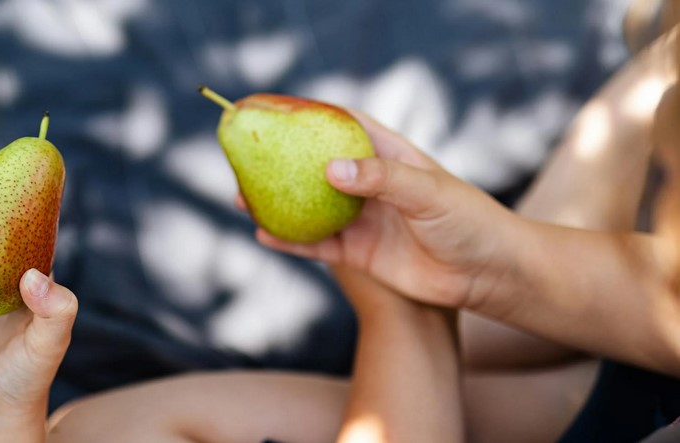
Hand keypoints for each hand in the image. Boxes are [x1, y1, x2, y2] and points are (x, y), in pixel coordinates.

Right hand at [248, 111, 520, 308]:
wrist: (487, 275)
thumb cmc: (469, 220)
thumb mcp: (428, 191)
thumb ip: (381, 179)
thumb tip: (330, 169)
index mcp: (389, 155)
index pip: (343, 124)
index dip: (309, 113)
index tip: (272, 109)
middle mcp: (370, 184)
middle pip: (315, 167)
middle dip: (280, 161)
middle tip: (245, 156)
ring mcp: (362, 219)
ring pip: (309, 207)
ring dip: (276, 203)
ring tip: (241, 196)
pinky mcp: (359, 253)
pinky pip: (316, 245)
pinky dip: (289, 240)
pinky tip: (263, 234)